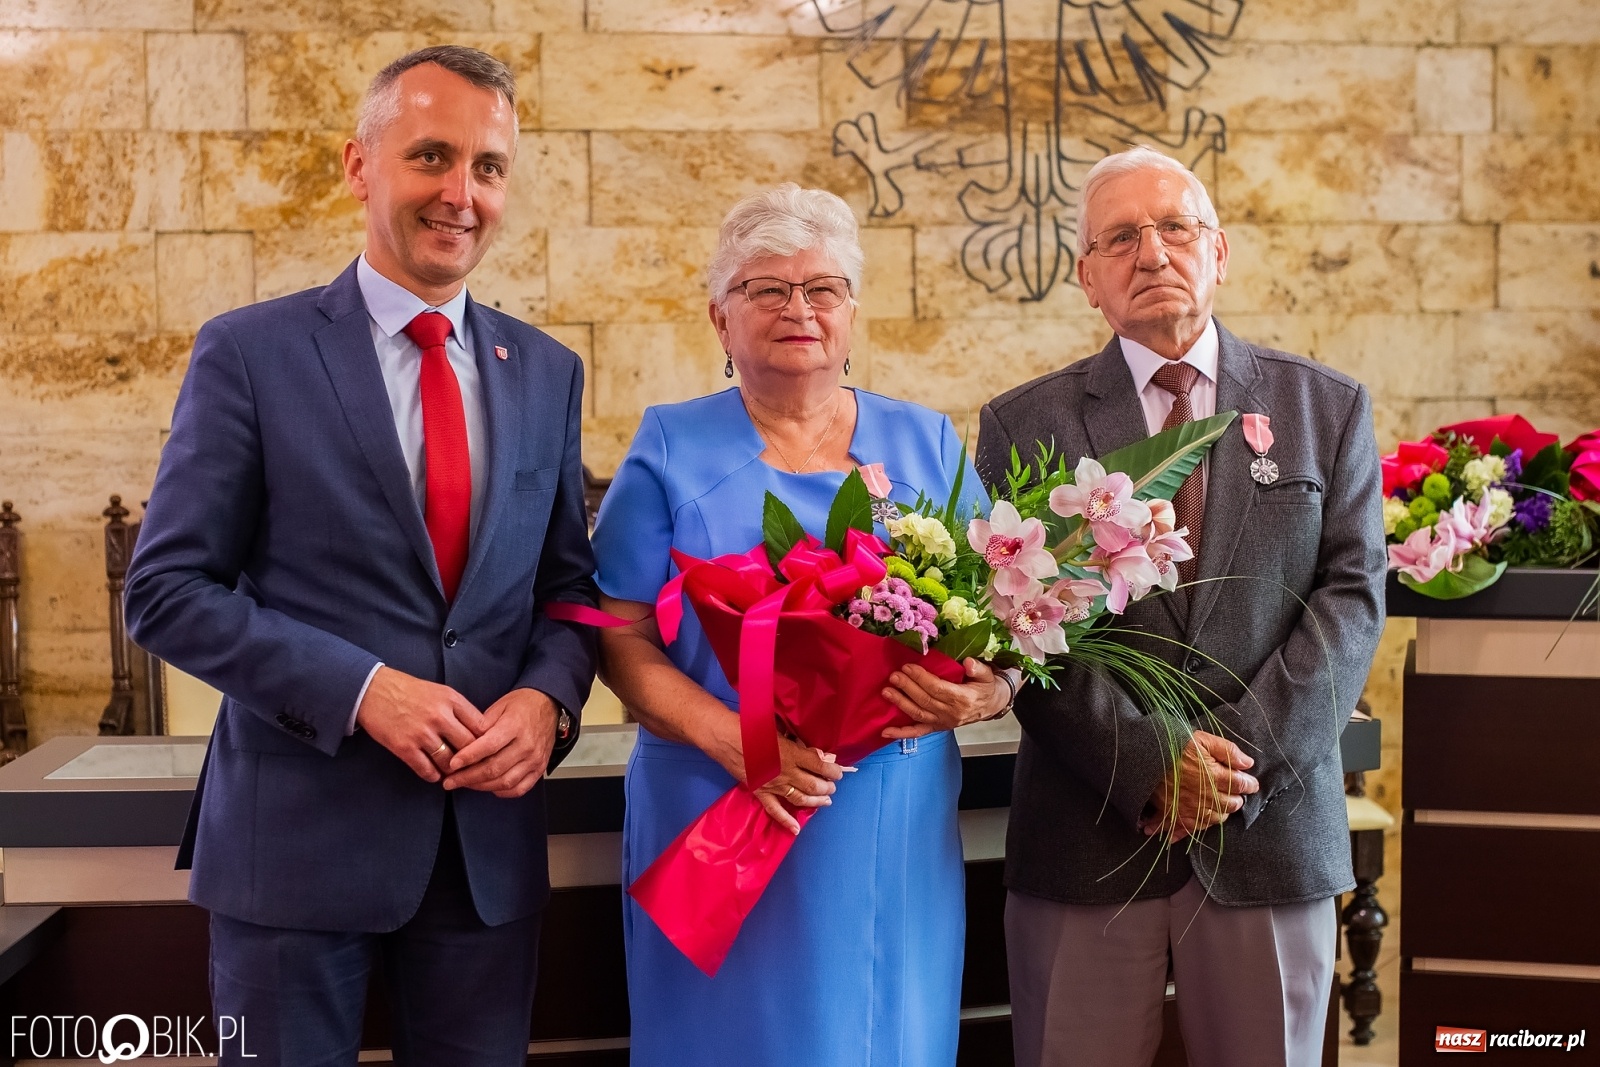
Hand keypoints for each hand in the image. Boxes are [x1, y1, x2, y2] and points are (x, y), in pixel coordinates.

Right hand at [356, 666, 485, 783]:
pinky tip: (435, 774)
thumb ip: (460, 709)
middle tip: (473, 768)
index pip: (481, 727)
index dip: (487, 742)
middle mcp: (439, 716)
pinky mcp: (404, 747)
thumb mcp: (440, 692)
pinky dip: (433, 776)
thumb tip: (480, 732)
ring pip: (449, 762)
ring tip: (453, 773)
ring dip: (453, 771)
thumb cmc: (410, 691)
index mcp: (452, 700)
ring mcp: (421, 733)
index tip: (487, 751)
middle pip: (469, 747)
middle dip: (473, 760)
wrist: (373, 690)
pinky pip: (426, 770)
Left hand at [443, 688, 559, 797]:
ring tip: (465, 784)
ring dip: (481, 786)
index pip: (489, 746)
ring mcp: (534, 759)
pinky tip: (489, 787)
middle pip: (494, 768)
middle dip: (468, 777)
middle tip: (450, 781)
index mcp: (515, 726)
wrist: (549, 706)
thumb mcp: (499, 706)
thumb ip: (481, 725)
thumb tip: (463, 743)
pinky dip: (502, 792)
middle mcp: (527, 745)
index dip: (468, 757)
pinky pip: (519, 788)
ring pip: (505, 781)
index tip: (452, 764)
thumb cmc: (523, 705)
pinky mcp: (539, 768)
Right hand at [752, 736, 846, 835]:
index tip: (839, 772)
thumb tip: (820, 756)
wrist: (726, 738)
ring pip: (799, 798)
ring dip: (815, 801)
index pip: (820, 766)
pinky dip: (786, 821)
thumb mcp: (781, 733)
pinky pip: (775, 810)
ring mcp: (773, 785)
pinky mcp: (761, 793)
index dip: (833, 771)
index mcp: (793, 754)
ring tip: (825, 801)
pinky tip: (796, 829)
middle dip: (826, 788)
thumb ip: (801, 746)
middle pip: (813, 785)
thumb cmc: (754, 729)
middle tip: (832, 787)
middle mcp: (786, 773)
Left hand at [880, 658, 1008, 738]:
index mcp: (963, 699)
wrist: (991, 705)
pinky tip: (886, 731)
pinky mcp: (937, 728)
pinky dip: (901, 733)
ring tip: (887, 692)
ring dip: (901, 703)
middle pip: (925, 700)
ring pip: (918, 714)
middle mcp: (951, 713)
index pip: (938, 688)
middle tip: (894, 676)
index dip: (921, 678)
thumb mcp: (987, 675)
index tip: (908, 667)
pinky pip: (918, 732)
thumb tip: (968, 662)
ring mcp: (942, 722)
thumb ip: (978, 668)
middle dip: (907, 687)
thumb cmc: (986, 688)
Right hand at [1138, 730, 1258, 842]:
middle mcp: (1204, 796)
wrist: (1140, 757)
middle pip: (1231, 804)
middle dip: (1237, 798)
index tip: (1252, 783)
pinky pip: (1194, 828)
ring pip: (1215, 818)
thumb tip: (1248, 763)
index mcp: (1213, 775)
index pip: (1240, 784)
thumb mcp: (1201, 739)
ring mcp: (1190, 808)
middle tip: (1236, 792)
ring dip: (1222, 812)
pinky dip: (1201, 825)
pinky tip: (1202, 819)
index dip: (1249, 784)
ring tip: (1221, 804)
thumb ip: (1227, 750)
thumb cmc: (1171, 745)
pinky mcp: (1174, 816)